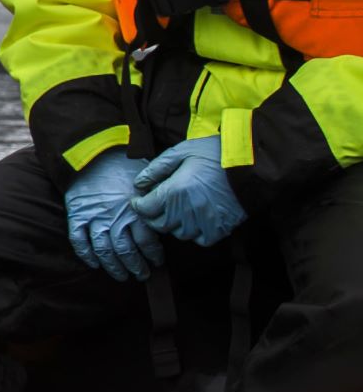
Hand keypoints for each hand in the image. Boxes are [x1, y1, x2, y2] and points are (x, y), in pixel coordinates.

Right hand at [63, 150, 163, 280]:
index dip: (154, 255)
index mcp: (135, 211)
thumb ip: (154, 199)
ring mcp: (95, 219)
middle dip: (136, 267)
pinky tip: (94, 264)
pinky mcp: (77, 216)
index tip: (157, 262)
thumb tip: (166, 211)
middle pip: (126, 251)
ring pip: (104, 251)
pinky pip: (79, 241)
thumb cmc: (123, 163)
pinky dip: (86, 255)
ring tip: (121, 276)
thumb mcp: (146, 179)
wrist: (92, 151)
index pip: (148, 242)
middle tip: (142, 275)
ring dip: (113, 267)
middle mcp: (115, 219)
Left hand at [130, 137, 247, 247]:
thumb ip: (156, 168)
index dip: (138, 204)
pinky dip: (195, 233)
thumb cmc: (215, 152)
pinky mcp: (221, 229)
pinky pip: (200, 240)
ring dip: (174, 225)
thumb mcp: (181, 151)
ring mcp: (205, 222)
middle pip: (159, 225)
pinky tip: (196, 219)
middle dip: (153, 216)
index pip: (144, 209)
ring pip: (179, 234)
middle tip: (157, 205)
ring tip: (178, 211)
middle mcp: (187, 211)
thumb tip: (138, 183)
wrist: (253, 162)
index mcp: (174, 191)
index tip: (140, 198)